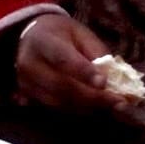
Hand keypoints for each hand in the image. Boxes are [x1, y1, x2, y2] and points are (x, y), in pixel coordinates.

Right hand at [10, 14, 143, 120]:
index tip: (104, 83)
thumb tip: (114, 78)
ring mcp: (25, 83)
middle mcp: (30, 64)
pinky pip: (55, 108)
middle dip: (93, 97)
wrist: (30, 37)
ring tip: (112, 107)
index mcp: (43, 41)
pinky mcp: (27, 96)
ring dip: (88, 107)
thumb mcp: (81, 34)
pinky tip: (96, 108)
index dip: (84, 73)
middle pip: (61, 86)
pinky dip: (78, 110)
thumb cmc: (61, 34)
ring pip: (59, 102)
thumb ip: (96, 53)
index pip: (63, 60)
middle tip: (118, 103)